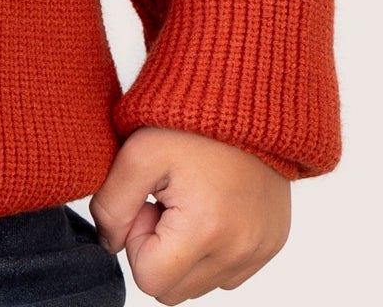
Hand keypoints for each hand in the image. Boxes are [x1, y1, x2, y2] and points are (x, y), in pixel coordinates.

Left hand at [89, 126, 290, 302]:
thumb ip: (111, 206)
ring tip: (189, 198)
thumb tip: (110, 243)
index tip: (148, 200)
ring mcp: (260, 250)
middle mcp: (240, 250)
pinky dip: (212, 249)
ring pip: (202, 284)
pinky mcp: (272, 242)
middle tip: (164, 199)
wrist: (244, 95)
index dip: (137, 241)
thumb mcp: (137, 153)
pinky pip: (229, 271)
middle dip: (159, 251)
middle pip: (175, 290)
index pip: (149, 280)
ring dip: (186, 252)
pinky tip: (210, 205)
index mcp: (205, 231)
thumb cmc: (190, 119)